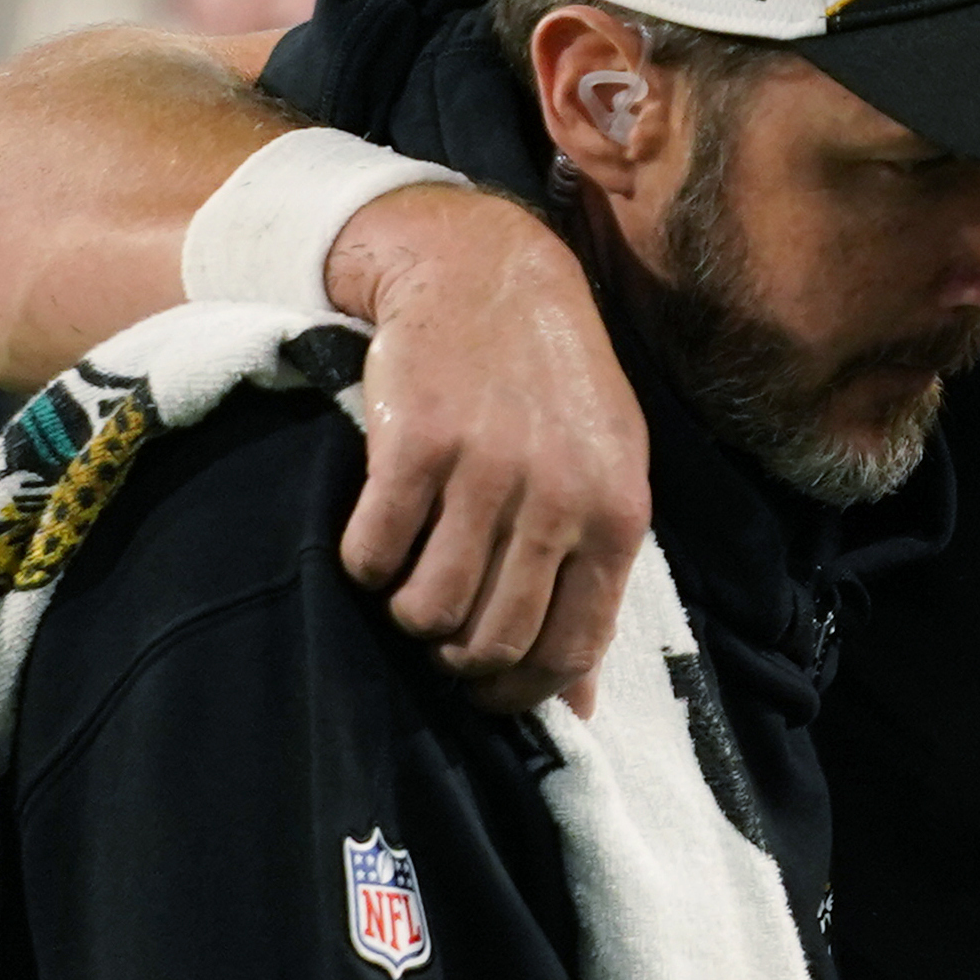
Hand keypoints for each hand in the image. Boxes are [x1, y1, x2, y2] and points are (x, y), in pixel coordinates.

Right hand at [330, 184, 651, 713]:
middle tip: (437, 632)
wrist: (486, 274)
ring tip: (407, 583)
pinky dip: (363, 566)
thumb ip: (595, 582)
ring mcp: (486, 469)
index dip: (519, 692)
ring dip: (406, 616)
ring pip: (428, 609)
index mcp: (616, 515)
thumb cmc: (551, 386)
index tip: (485, 691)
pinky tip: (375, 538)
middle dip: (455, 659)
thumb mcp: (602, 474)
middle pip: (492, 640)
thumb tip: (578, 705)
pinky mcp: (415, 443)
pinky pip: (373, 554)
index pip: (570, 649)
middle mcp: (558, 497)